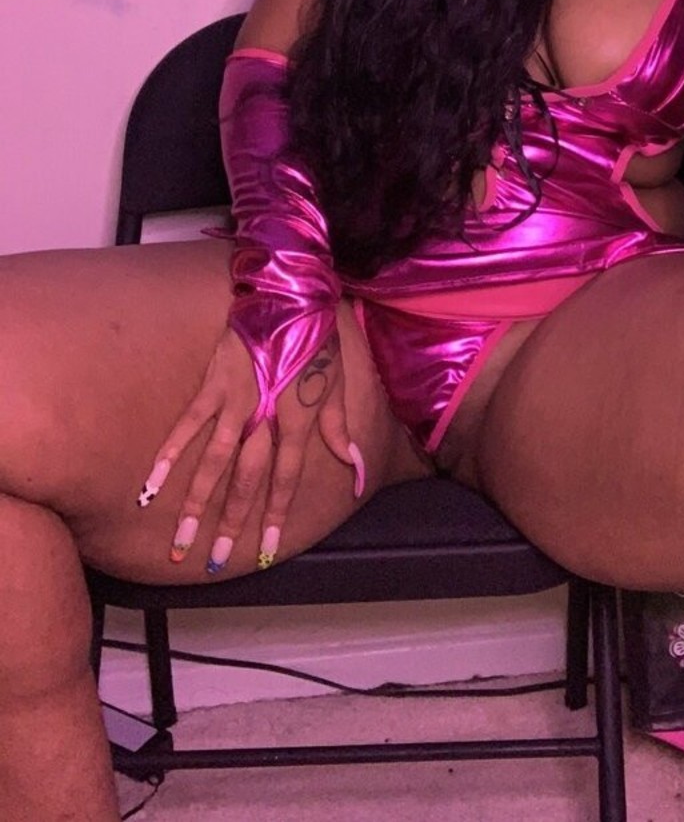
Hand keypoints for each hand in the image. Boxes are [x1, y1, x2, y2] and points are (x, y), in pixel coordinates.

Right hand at [137, 325, 362, 573]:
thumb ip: (340, 429)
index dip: (274, 514)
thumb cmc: (317, 339)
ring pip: (215, 459)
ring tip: (180, 539)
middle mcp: (267, 415)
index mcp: (299, 418)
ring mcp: (238, 399)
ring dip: (196, 501)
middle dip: (232, 521)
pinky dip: (170, 452)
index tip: (262, 552)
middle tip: (213, 559)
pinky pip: (189, 422)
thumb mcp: (338, 382)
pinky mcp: (214, 382)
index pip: (286, 477)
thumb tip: (357, 470)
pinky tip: (152, 484)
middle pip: (248, 477)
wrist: (290, 296)